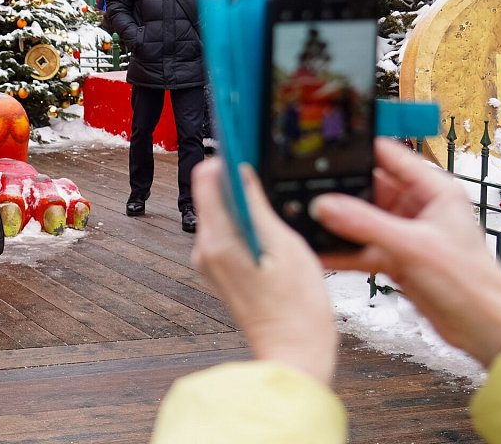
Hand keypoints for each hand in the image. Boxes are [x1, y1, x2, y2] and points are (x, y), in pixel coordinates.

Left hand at [190, 159, 336, 385]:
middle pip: (214, 193)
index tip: (251, 148)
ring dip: (249, 205)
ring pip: (225, 213)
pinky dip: (249, 226)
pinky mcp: (222, 271)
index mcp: (216, 238)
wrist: (294, 352)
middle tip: (275, 183)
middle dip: (241, 181)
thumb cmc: (296, 306)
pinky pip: (231, 234)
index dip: (227, 157)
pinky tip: (276, 237)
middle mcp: (204, 248)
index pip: (205, 176)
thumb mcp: (285, 244)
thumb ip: (258, 204)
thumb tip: (242, 168)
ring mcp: (211, 262)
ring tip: (281, 214)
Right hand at [312, 139, 500, 366]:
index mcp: (434, 189)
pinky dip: (342, 249)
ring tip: (308, 220)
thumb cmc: (473, 285)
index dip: (358, 150)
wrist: (483, 330)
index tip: (324, 150)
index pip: (389, 155)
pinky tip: (321, 250)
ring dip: (338, 222)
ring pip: (361, 218)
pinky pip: (361, 245)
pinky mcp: (395, 256)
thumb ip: (366, 224)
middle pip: (369, 186)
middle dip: (339, 191)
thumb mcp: (413, 247)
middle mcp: (418, 206)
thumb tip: (326, 206)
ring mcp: (404, 232)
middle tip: (307, 191)